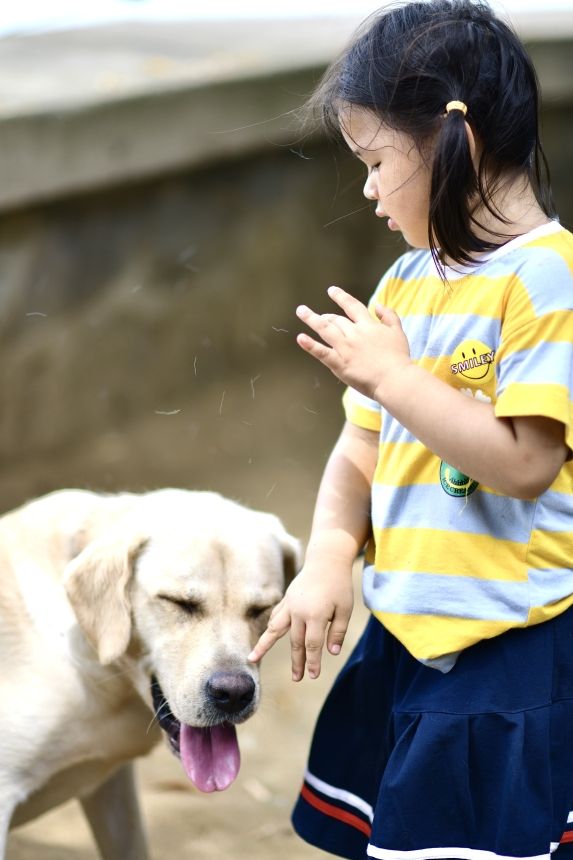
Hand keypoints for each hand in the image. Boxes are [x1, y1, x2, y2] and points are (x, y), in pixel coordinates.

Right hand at [247, 558, 353, 680]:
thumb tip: (331, 652)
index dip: (312, 661)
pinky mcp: (286, 600)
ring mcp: (289, 605)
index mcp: (315, 615)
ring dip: (264, 645)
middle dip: (297, 661)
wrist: (327, 561)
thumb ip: (338, 631)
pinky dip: (270, 628)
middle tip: (297, 678)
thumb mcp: (345, 609)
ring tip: (252, 659)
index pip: (312, 645)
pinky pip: (275, 617)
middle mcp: (298, 612)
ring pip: (274, 630)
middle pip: (295, 642)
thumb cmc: (339, 585)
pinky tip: (266, 638)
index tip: (312, 676)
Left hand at [296, 286, 409, 401]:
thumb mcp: (398, 331)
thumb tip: (378, 304)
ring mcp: (345, 348)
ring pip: (325, 329)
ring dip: (311, 318)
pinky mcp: (339, 363)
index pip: (352, 306)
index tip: (332, 290)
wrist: (394, 378)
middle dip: (326, 316)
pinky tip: (300, 338)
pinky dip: (310, 345)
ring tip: (301, 311)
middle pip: (336, 319)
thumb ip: (389, 316)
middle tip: (321, 316)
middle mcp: (354, 333)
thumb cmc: (398, 358)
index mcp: (368, 325)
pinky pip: (321, 352)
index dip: (341, 297)